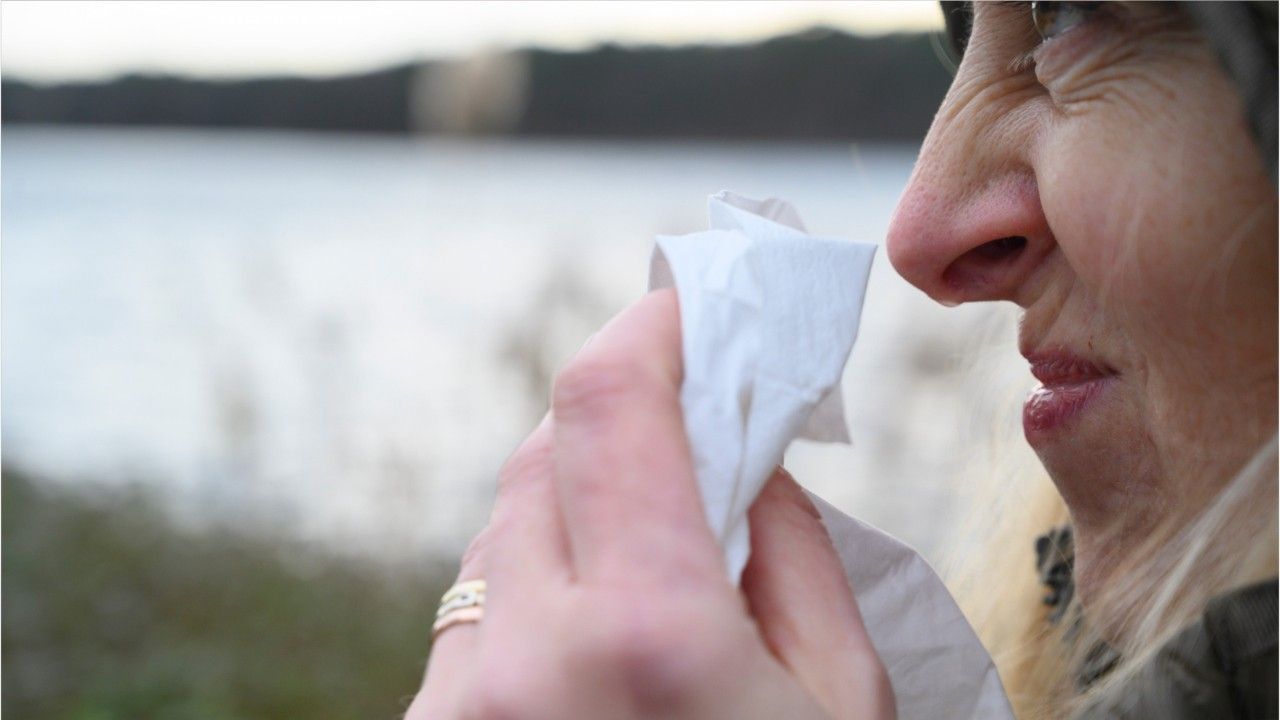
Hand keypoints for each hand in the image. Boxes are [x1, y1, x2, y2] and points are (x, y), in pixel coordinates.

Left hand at [406, 289, 894, 718]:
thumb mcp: (843, 701)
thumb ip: (793, 555)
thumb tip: (739, 454)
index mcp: (649, 641)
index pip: (610, 403)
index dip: (647, 331)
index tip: (682, 316)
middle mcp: (525, 665)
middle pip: (542, 461)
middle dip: (616, 436)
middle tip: (684, 455)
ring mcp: (460, 709)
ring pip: (499, 538)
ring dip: (569, 523)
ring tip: (640, 581)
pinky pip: (473, 618)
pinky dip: (531, 600)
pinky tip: (587, 653)